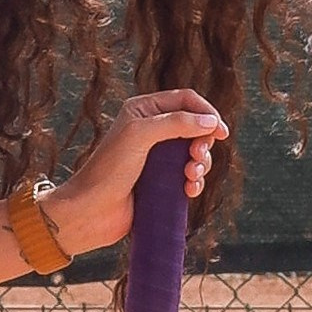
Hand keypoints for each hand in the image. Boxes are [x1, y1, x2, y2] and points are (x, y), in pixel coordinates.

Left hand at [45, 89, 227, 255]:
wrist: (91, 211)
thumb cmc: (109, 169)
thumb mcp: (141, 135)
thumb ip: (177, 122)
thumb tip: (210, 122)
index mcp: (144, 111)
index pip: (186, 100)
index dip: (206, 113)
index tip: (219, 132)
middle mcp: (151, 130)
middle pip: (196, 126)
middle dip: (203, 142)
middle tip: (196, 156)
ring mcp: (157, 157)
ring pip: (195, 153)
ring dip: (201, 164)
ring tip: (190, 176)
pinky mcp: (162, 181)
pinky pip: (190, 176)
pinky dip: (195, 182)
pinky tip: (189, 191)